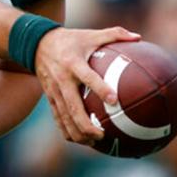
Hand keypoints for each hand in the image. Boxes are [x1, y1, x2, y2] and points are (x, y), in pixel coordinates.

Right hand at [34, 26, 138, 144]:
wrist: (37, 44)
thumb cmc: (71, 39)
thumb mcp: (91, 34)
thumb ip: (115, 34)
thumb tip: (139, 37)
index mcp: (73, 63)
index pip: (88, 78)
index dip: (100, 89)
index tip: (115, 100)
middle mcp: (62, 80)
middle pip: (73, 107)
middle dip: (87, 125)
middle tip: (103, 134)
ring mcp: (54, 92)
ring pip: (64, 118)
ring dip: (78, 133)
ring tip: (95, 143)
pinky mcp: (50, 98)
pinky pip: (58, 119)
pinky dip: (68, 131)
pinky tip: (82, 141)